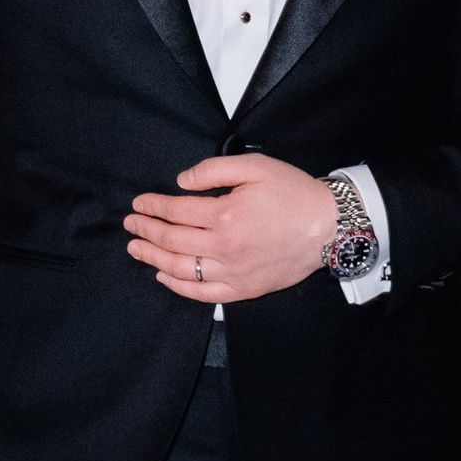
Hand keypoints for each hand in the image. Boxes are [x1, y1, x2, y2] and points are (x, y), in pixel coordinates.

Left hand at [126, 153, 337, 304]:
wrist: (330, 227)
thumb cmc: (294, 193)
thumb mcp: (255, 167)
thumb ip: (213, 170)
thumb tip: (180, 182)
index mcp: (226, 215)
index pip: (176, 211)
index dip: (152, 206)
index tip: (138, 203)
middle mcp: (225, 247)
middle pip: (172, 241)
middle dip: (145, 231)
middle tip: (130, 224)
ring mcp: (234, 272)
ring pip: (181, 270)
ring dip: (153, 259)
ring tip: (136, 249)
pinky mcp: (244, 289)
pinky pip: (203, 293)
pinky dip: (179, 286)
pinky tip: (164, 276)